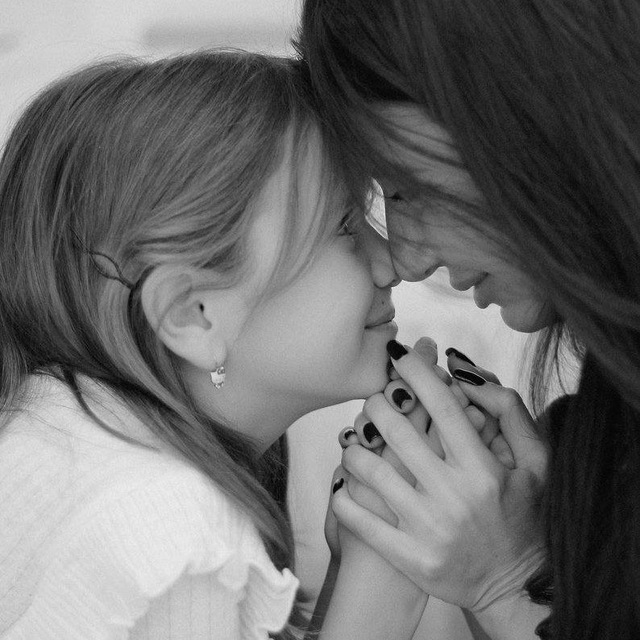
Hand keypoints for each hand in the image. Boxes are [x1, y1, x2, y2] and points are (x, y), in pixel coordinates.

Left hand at [332, 341, 547, 612]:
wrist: (515, 587)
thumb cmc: (524, 517)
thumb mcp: (536, 463)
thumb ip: (509, 414)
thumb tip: (467, 376)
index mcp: (483, 470)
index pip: (441, 407)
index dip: (415, 373)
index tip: (397, 354)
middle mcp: (453, 496)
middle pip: (397, 432)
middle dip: (377, 403)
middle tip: (374, 396)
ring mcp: (427, 529)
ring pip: (370, 470)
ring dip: (355, 445)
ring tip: (356, 436)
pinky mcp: (408, 557)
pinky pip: (359, 519)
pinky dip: (343, 494)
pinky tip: (344, 481)